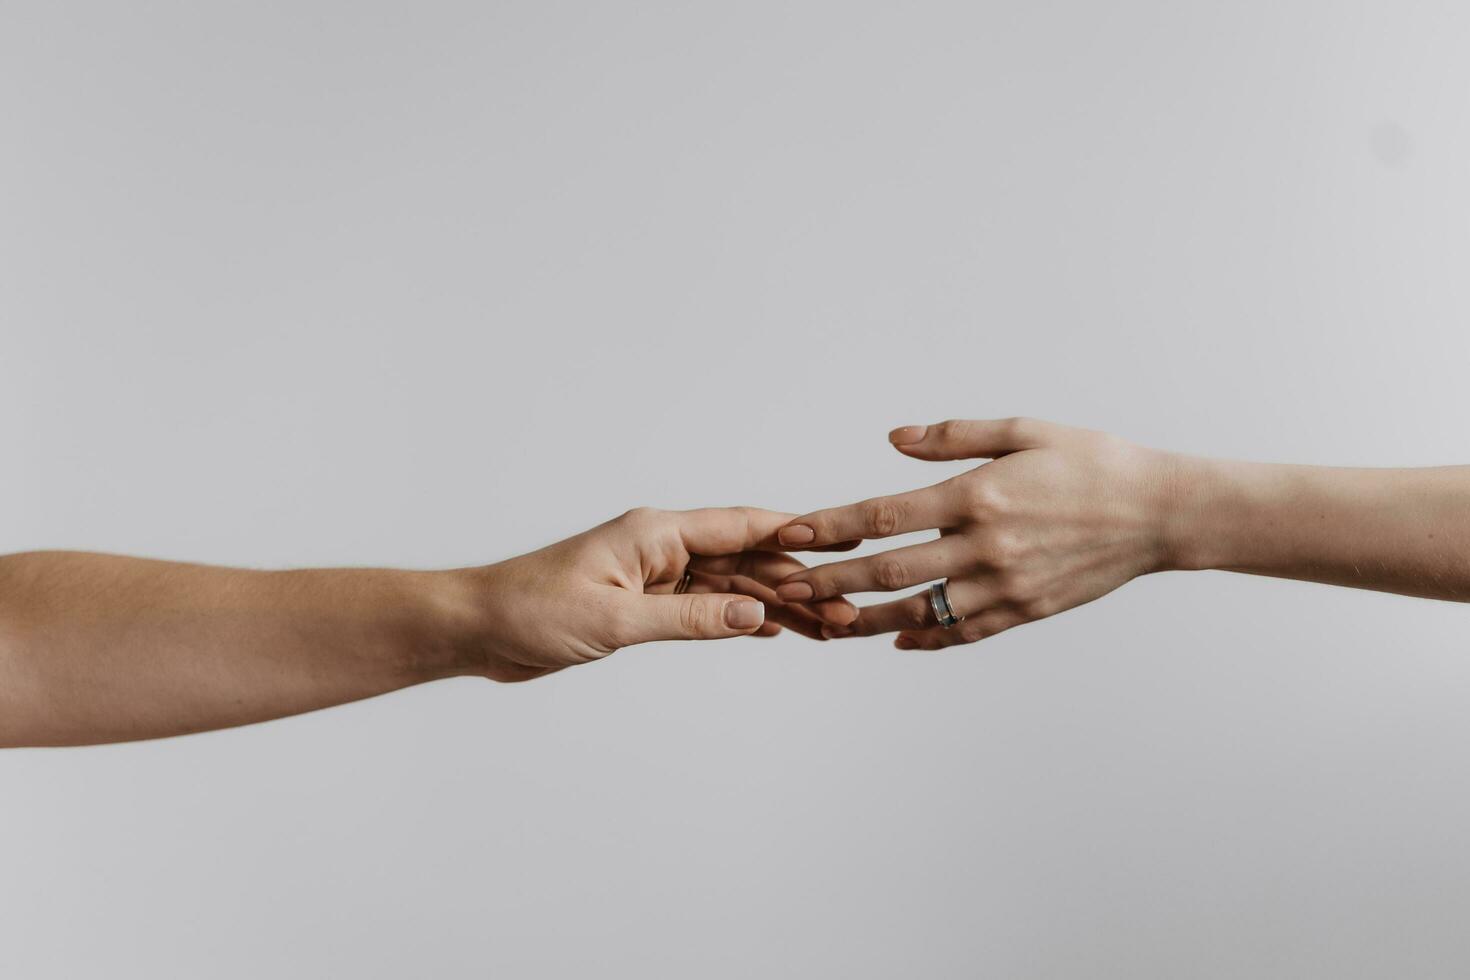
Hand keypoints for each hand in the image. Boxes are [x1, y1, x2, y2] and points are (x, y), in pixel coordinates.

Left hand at [466, 507, 857, 679]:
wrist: (478, 628)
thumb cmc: (529, 611)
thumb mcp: (615, 620)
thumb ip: (689, 619)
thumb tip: (757, 616)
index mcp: (656, 532)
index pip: (742, 527)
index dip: (797, 534)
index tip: (844, 542)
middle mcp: (662, 547)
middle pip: (746, 559)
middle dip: (798, 582)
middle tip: (846, 609)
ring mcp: (655, 575)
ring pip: (731, 587)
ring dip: (777, 605)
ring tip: (827, 626)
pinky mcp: (644, 604)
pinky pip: (707, 608)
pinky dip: (742, 619)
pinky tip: (777, 630)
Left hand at [772, 419, 1178, 649]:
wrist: (1160, 513)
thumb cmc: (1091, 462)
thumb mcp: (1024, 430)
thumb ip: (953, 437)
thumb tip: (893, 440)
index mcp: (978, 495)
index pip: (884, 514)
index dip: (832, 526)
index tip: (792, 532)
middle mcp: (986, 546)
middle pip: (889, 569)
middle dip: (831, 579)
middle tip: (785, 586)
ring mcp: (1006, 585)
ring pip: (920, 610)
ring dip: (867, 619)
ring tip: (825, 623)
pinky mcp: (1026, 611)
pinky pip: (965, 632)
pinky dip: (927, 639)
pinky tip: (897, 641)